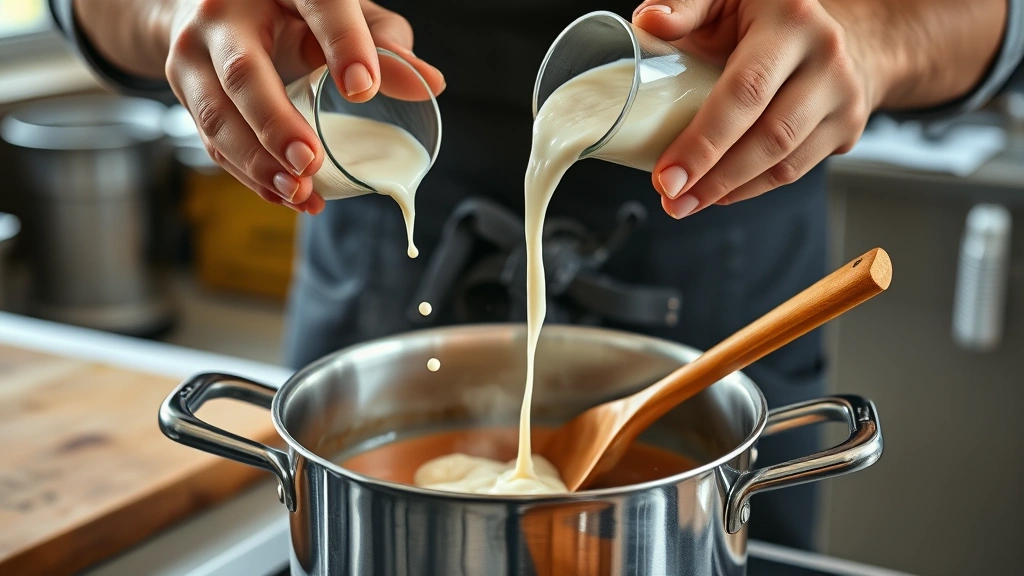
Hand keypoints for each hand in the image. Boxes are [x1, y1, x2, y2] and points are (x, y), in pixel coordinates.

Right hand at [165, 0, 444, 212]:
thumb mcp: (344, 13)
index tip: (363, 89)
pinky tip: (282, 196)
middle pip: (244, 73)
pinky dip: (247, 173)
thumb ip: (385, 44)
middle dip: (277, 124)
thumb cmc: (295, 9)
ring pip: (217, 115)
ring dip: (258, 163)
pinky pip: (210, 139)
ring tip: (300, 193)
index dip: (343, 44)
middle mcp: (223, 10)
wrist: (214, 6)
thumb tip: (430, 85)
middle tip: (311, 163)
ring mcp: (194, 49)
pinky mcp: (182, 85)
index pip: (317, 4)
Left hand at [632, 0, 882, 217]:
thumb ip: (686, 6)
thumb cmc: (762, 16)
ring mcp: (843, 96)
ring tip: (685, 203)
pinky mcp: (847, 127)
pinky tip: (718, 194)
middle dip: (713, 176)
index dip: (704, 140)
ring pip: (783, 161)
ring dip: (729, 190)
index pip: (746, 90)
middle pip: (769, 135)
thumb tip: (650, 23)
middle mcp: (826, 57)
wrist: (833, 31)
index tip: (668, 174)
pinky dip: (751, 189)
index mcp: (789, 20)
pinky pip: (795, 170)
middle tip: (672, 199)